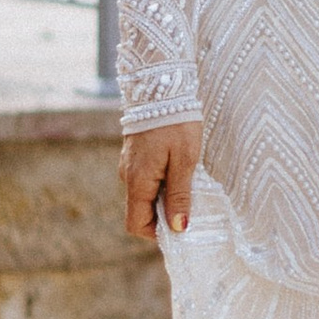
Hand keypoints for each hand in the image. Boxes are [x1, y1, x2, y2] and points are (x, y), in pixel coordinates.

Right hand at [121, 123, 201, 240]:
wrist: (161, 86)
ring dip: (164, 196)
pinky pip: (145, 179)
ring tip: (188, 181)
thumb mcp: (184, 160)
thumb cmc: (176, 122)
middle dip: (164, 214)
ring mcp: (129, 165)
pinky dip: (161, 181)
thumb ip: (180, 195)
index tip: (181, 226)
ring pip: (144, 194)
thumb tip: (178, 228)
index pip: (136, 224)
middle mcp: (127, 177)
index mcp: (137, 182)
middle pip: (141, 211)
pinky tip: (179, 168)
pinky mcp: (135, 155)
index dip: (157, 232)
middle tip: (191, 203)